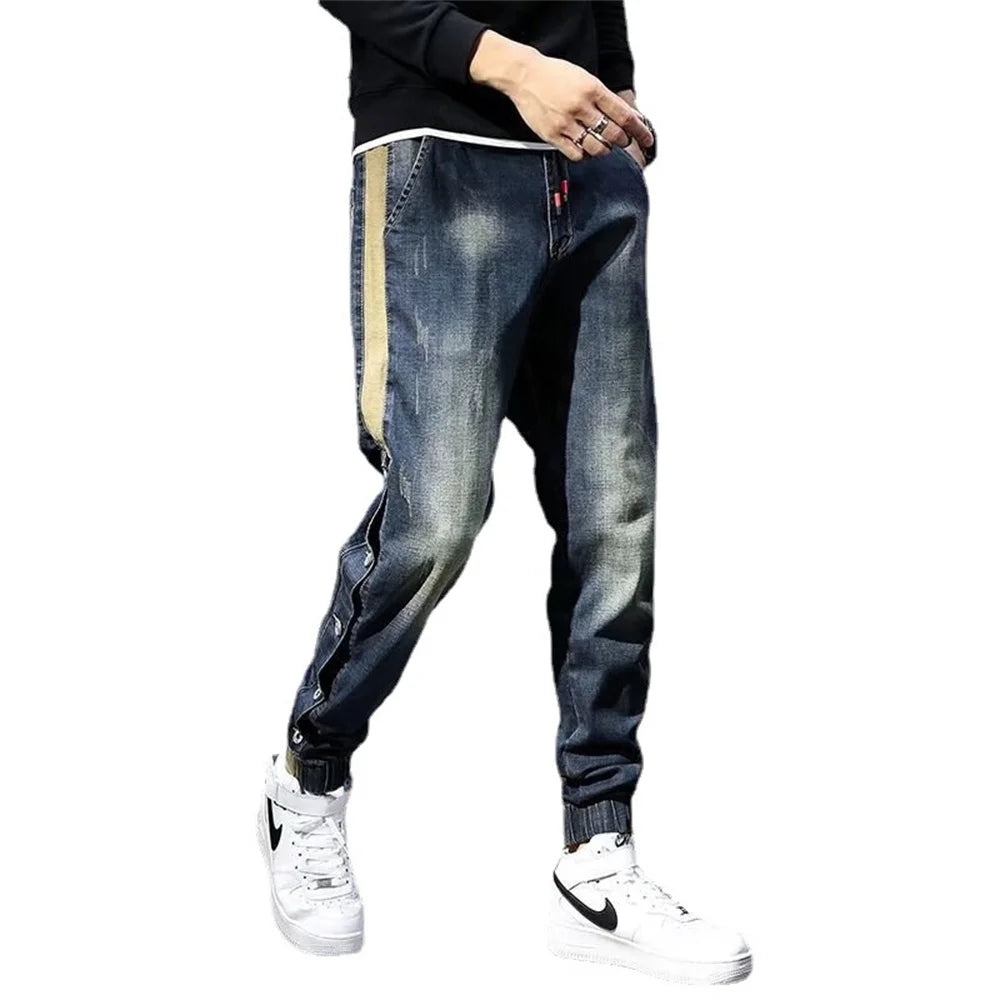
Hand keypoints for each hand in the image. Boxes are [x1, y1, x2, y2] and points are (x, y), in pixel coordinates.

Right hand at [470, 31, 653, 160]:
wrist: (525, 76)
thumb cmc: (555, 76)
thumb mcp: (585, 79)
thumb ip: (604, 98)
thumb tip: (625, 116)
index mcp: (593, 89)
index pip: (624, 115)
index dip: (639, 130)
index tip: (647, 138)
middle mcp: (581, 107)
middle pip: (613, 134)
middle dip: (623, 140)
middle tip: (624, 140)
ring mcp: (566, 123)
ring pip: (597, 147)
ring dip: (605, 149)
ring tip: (604, 145)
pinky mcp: (553, 135)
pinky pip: (577, 154)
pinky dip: (587, 155)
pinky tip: (587, 149)